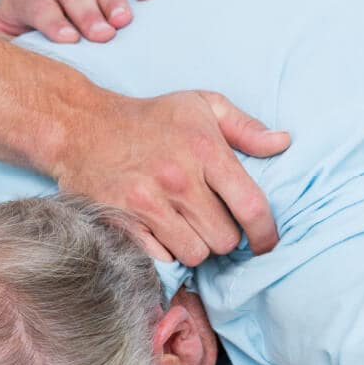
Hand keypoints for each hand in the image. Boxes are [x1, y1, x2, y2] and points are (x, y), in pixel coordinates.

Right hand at [55, 90, 290, 264]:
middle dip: (223, 237)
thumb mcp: (201, 106)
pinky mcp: (122, 221)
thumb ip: (245, 127)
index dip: (265, 233)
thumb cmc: (148, 118)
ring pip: (194, 254)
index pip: (251, 206)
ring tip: (185, 226)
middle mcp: (178, 178)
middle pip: (224, 239)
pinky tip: (162, 233)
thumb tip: (282, 143)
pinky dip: (166, 253)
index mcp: (204, 149)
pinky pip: (161, 259)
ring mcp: (147, 203)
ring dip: (195, 247)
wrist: (80, 125)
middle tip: (210, 221)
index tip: (265, 242)